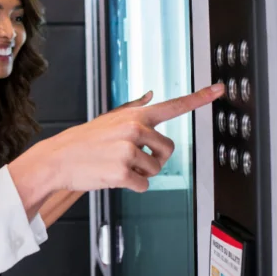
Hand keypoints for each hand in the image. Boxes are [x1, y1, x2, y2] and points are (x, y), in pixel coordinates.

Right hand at [34, 83, 223, 193]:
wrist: (57, 159)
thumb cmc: (83, 141)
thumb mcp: (108, 119)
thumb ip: (133, 108)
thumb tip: (151, 95)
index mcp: (134, 115)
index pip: (173, 105)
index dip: (200, 98)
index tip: (219, 89)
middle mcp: (134, 129)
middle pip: (168, 150)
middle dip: (156, 159)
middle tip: (133, 160)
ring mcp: (128, 150)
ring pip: (156, 170)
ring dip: (141, 174)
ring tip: (118, 166)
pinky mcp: (122, 171)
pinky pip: (143, 186)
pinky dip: (132, 186)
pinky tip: (113, 177)